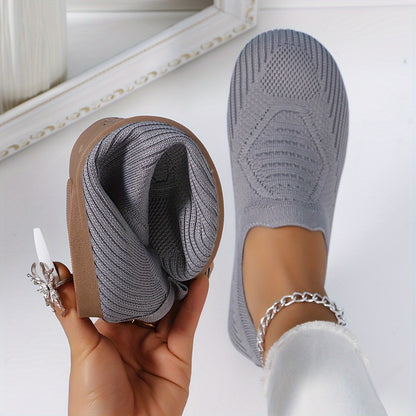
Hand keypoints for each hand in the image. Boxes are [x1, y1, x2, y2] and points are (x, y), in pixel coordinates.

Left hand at [54, 262, 208, 415]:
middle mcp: (136, 335)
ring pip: (174, 307)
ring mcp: (159, 345)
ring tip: (190, 257)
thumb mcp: (82, 347)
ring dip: (183, 283)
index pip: (123, 294)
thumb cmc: (92, 400)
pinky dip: (195, 302)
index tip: (134, 247)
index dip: (130, 273)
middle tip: (168, 246)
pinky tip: (200, 281)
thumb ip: (73, 309)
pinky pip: (187, 323)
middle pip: (152, 298)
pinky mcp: (179, 355)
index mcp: (111, 331)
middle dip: (160, 276)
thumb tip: (57, 273)